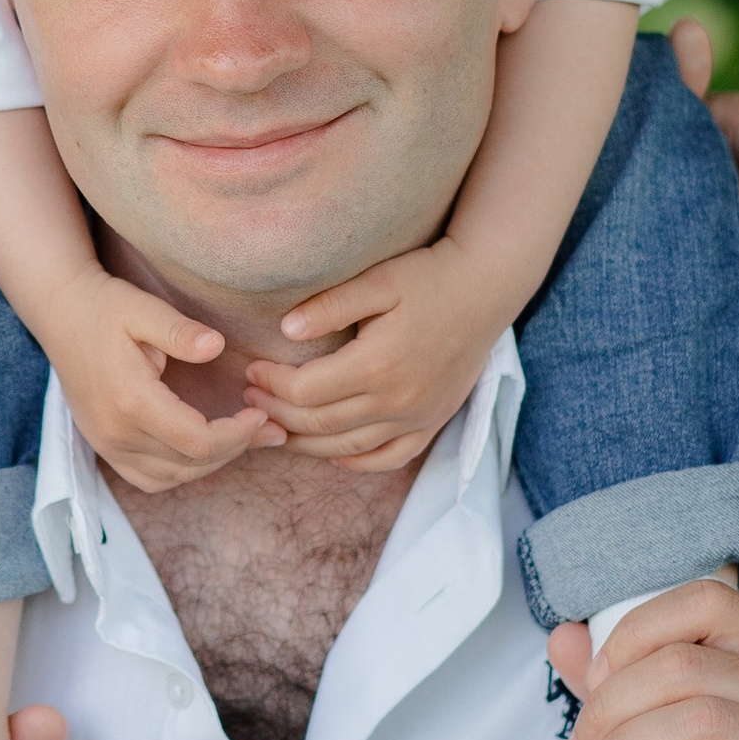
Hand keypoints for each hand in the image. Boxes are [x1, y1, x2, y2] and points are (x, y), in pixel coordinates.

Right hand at [38, 265, 273, 494]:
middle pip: (190, 465)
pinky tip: (202, 449)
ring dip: (210, 464)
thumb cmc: (105, 307)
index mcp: (130, 401)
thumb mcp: (144, 309)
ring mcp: (106, 443)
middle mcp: (115, 432)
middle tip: (269, 429)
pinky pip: (148, 479)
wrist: (60, 311)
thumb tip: (217, 347)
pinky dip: (180, 472)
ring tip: (241, 439)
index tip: (261, 413)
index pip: (198, 441)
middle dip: (235, 449)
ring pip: (171, 478)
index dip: (238, 434)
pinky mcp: (102, 445)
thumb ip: (181, 331)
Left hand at [245, 232, 505, 467]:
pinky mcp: (432, 422)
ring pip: (347, 448)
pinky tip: (331, 452)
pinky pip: (389, 459)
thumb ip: (330, 305)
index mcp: (376, 365)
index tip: (252, 372)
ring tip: (276, 426)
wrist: (486, 289)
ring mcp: (417, 417)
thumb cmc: (429, 277)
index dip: (270, 385)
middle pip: (320, 423)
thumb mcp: (378, 279)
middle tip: (252, 399)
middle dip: (277, 413)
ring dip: (305, 443)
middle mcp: (396, 401)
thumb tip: (285, 330)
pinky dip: (356, 462)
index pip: (305, 390)